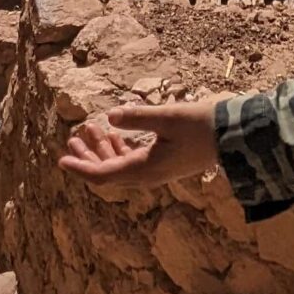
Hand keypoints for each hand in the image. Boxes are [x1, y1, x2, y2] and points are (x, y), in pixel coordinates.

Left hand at [59, 100, 219, 197]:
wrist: (233, 137)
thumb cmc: (202, 125)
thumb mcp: (168, 117)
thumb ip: (137, 118)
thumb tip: (110, 117)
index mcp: (145, 169)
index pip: (104, 176)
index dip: (81, 168)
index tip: (61, 161)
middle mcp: (148, 175)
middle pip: (108, 173)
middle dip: (88, 157)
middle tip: (72, 140)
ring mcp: (156, 170)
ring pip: (120, 166)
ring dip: (103, 150)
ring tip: (88, 131)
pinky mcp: (164, 162)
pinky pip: (133, 161)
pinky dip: (119, 148)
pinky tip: (113, 133)